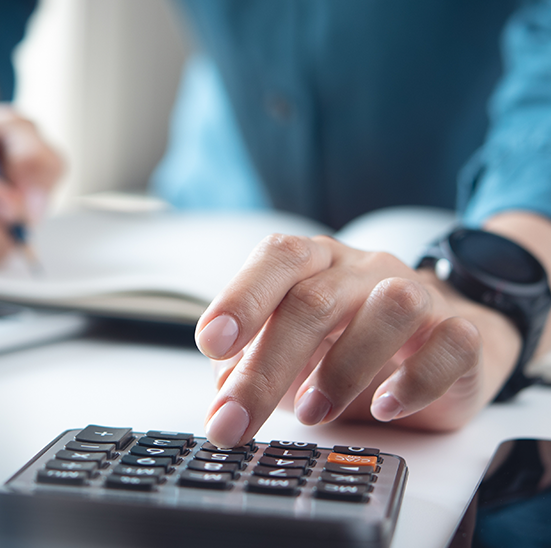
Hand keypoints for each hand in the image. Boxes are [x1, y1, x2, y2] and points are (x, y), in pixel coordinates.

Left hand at [195, 233, 522, 447]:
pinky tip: (385, 407)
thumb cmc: (346, 346)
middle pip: (314, 300)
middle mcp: (363, 270)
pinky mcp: (464, 333)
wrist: (441, 345)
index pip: (277, 257)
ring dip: (344, 367)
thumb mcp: (287, 352)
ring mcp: (420, 295)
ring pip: (391, 307)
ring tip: (313, 412)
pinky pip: (452, 343)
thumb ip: (248, 362)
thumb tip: (221, 394)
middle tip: (237, 418)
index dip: (242, 297)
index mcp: (314, 263)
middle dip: (268, 367)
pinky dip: (416, 380)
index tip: (212, 342)